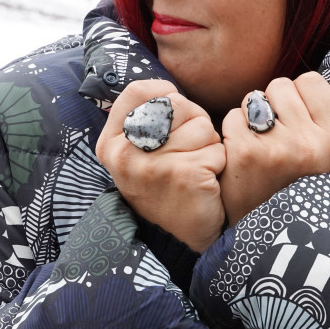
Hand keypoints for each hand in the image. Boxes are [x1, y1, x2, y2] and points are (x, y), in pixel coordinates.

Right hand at [95, 81, 225, 252]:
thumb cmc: (164, 187)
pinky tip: (204, 183)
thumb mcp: (137, 154)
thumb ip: (143, 121)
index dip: (164, 94)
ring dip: (208, 146)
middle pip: (176, 104)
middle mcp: (125, 154)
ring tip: (194, 169)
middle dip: (192, 123)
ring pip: (202, 127)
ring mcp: (153, 165)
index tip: (173, 111)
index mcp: (111, 144)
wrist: (177, 239)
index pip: (137, 91)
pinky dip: (219, 164)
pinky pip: (217, 150)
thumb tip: (166, 89)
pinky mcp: (184, 175)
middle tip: (185, 153)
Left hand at [220, 72, 329, 224]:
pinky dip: (230, 134)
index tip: (291, 117)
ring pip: (253, 99)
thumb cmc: (292, 193)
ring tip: (255, 146)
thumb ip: (317, 122)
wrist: (267, 239)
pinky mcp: (245, 154)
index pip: (311, 82)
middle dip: (270, 105)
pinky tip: (238, 156)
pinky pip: (231, 118)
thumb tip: (300, 85)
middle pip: (280, 86)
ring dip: (248, 117)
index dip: (296, 95)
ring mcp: (277, 148)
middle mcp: (309, 142)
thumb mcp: (323, 161)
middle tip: (269, 136)